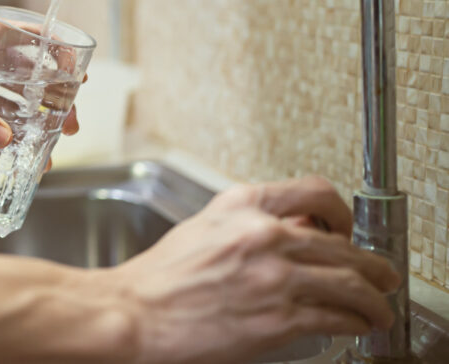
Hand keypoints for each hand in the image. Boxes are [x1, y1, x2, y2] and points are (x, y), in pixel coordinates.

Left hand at [0, 14, 79, 148]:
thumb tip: (4, 140)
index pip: (35, 39)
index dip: (62, 59)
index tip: (80, 82)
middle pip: (32, 73)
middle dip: (54, 99)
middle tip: (70, 126)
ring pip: (15, 95)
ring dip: (34, 118)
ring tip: (50, 146)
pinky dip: (8, 128)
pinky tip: (16, 149)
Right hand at [84, 177, 399, 363]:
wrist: (135, 312)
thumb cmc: (160, 277)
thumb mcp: (204, 228)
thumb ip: (248, 224)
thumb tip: (294, 233)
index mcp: (242, 204)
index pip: (316, 193)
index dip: (343, 213)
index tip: (348, 227)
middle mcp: (263, 234)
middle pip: (342, 243)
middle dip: (372, 262)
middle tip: (381, 273)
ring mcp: (274, 276)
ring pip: (350, 281)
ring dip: (374, 297)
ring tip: (380, 306)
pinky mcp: (278, 318)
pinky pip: (336, 317)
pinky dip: (356, 322)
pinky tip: (358, 325)